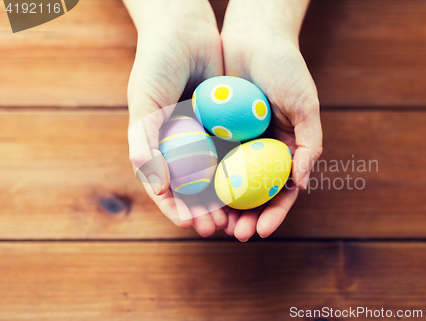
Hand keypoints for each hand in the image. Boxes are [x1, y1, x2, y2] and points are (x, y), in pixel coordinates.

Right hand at [124, 0, 226, 235]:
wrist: (185, 30)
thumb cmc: (156, 64)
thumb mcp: (145, 102)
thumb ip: (144, 142)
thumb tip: (156, 187)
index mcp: (157, 147)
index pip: (167, 189)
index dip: (178, 209)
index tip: (192, 224)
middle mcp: (182, 146)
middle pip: (195, 189)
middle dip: (207, 211)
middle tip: (221, 229)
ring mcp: (206, 137)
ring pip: (219, 177)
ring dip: (229, 200)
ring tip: (240, 218)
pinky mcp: (228, 126)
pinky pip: (237, 154)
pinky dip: (245, 173)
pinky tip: (256, 188)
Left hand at [220, 0, 322, 240]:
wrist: (254, 37)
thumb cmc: (286, 68)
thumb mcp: (305, 105)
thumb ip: (310, 143)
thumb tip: (304, 183)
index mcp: (287, 149)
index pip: (283, 191)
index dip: (275, 214)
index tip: (262, 230)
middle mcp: (262, 151)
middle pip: (255, 194)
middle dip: (246, 217)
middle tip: (235, 234)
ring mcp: (239, 143)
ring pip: (230, 183)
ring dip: (224, 206)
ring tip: (214, 224)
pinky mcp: (216, 132)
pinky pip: (210, 160)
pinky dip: (205, 180)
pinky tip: (197, 195)